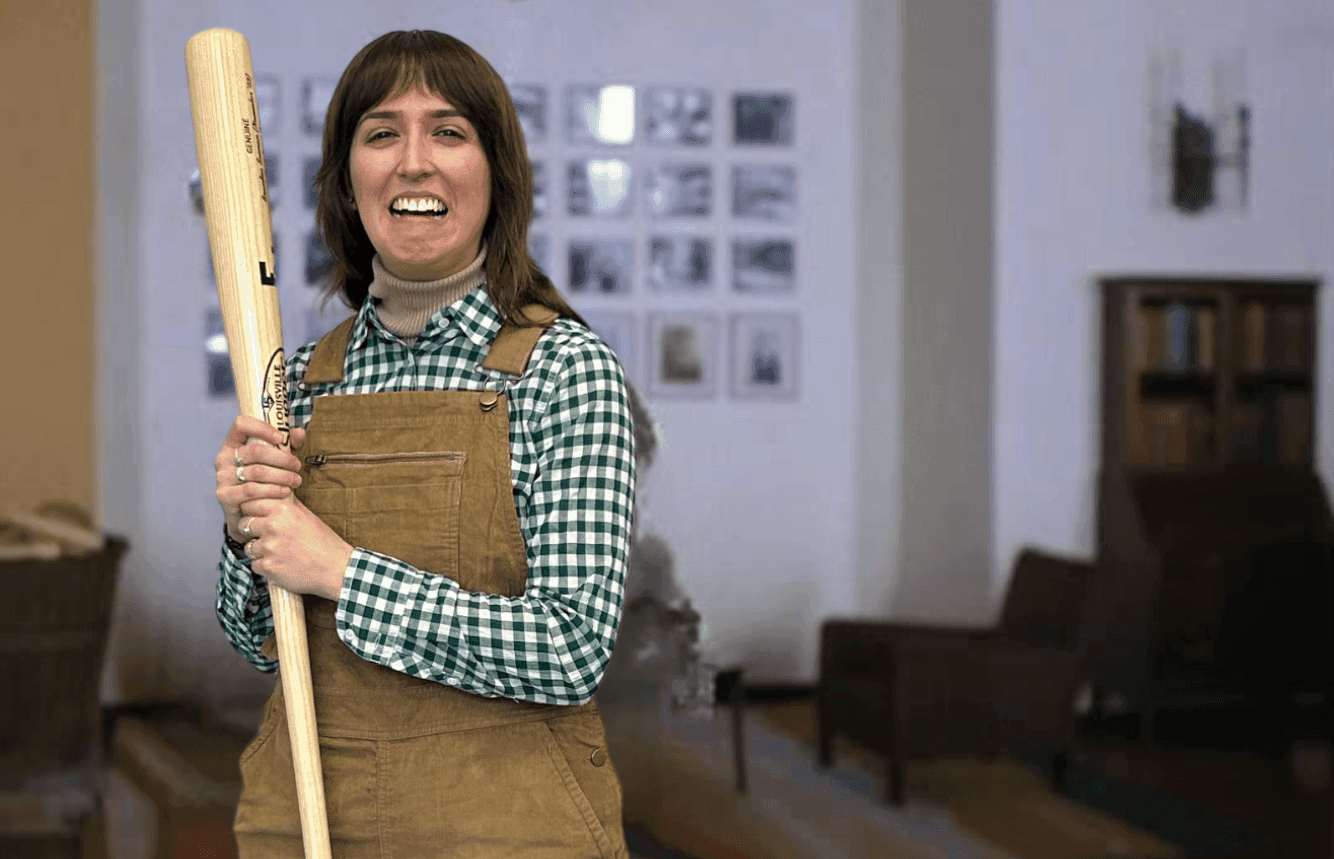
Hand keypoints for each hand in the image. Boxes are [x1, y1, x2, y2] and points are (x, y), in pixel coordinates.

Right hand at [215, 416, 307, 541]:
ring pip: (257, 472)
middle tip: (297, 466)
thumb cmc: (264, 482)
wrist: (250, 514)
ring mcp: (222, 477)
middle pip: (255, 450)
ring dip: (282, 476)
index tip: (281, 437)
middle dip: (282, 458)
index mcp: (233, 444)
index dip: (262, 427)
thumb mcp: (275, 461)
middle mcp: (223, 458)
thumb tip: (299, 432)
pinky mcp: (224, 496)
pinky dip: (272, 490)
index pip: (241, 424)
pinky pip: (251, 491)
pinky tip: (285, 492)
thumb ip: (288, 444)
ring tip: (296, 481)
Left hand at [237, 495, 352, 600]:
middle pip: (244, 524)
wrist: (336, 569)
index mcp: (283, 509)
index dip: (253, 512)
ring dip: (259, 551)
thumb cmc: (324, 542)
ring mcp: (269, 547)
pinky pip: (255, 565)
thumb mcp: (308, 516)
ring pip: (249, 547)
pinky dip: (266, 567)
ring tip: (280, 554)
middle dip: (253, 532)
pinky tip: (282, 565)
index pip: (250, 504)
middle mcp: (273, 525)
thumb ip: (288, 505)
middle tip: (269, 538)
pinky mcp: (268, 566)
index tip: (259, 519)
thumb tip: (275, 494)